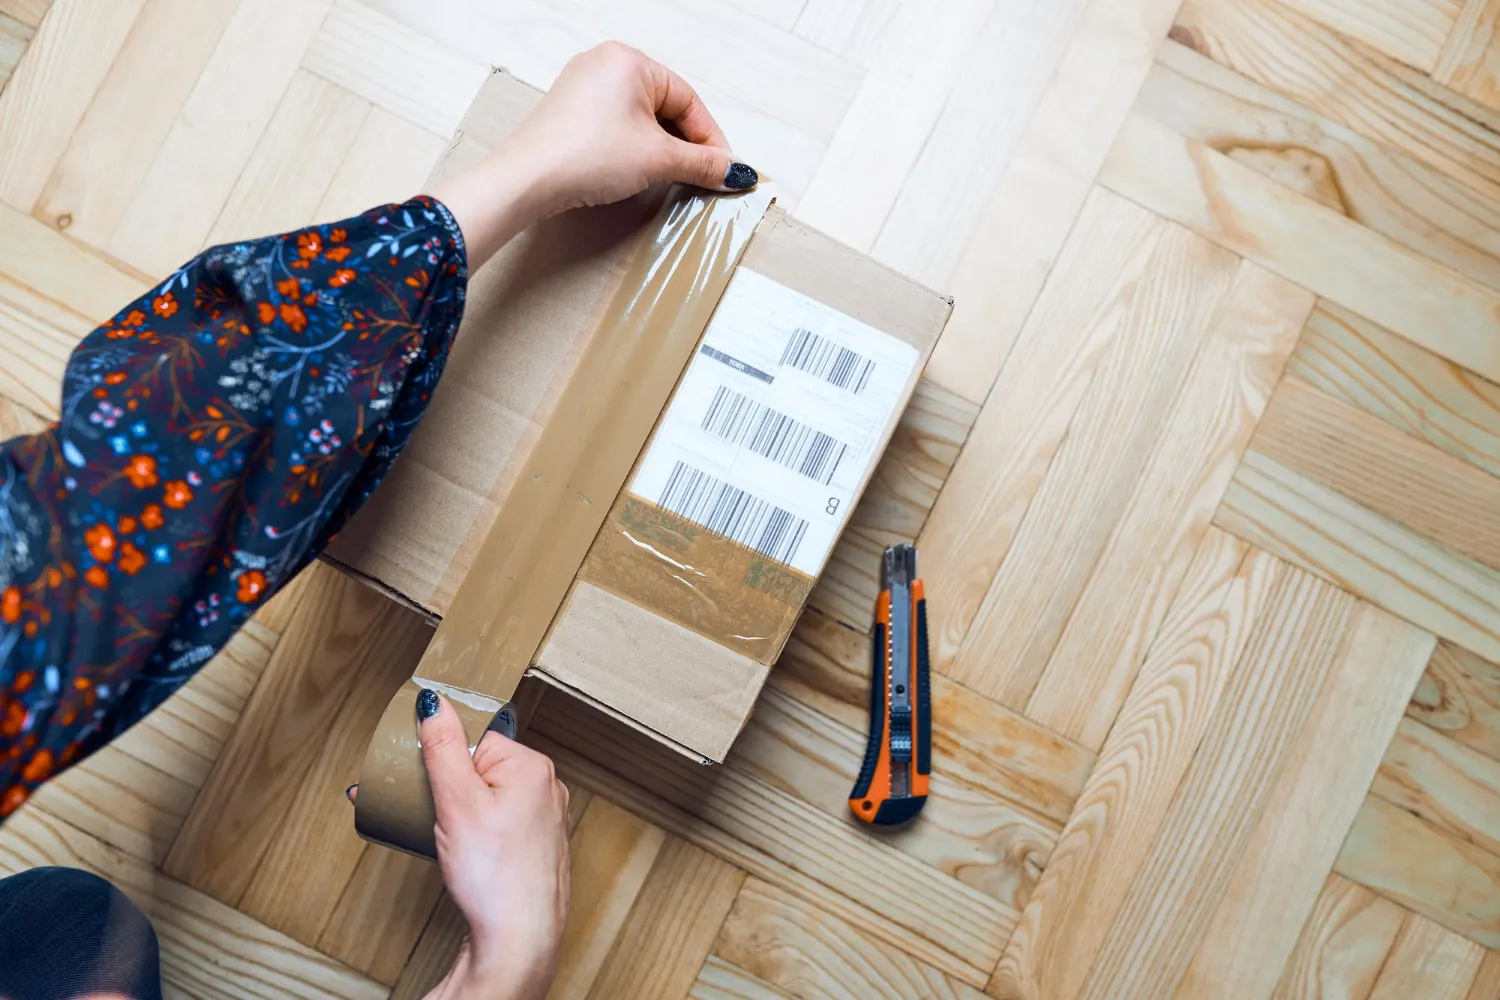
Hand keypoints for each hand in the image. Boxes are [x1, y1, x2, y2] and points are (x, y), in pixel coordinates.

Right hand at [392, 690, 570, 999]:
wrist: (518, 940)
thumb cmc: (493, 875)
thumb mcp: (456, 801)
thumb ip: (442, 747)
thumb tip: (434, 701)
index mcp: (532, 766)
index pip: (476, 740)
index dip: (445, 762)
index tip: (427, 784)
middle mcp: (547, 788)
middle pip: (480, 768)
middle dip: (447, 787)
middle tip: (429, 815)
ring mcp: (545, 820)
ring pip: (488, 799)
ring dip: (458, 812)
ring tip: (442, 839)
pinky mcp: (536, 848)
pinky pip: (498, 826)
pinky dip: (476, 834)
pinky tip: (464, 855)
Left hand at [430, 41, 756, 266]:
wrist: (527, 180)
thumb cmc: (584, 155)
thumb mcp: (657, 160)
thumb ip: (702, 164)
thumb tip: (733, 171)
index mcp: (629, 60)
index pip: (687, 100)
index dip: (710, 139)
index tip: (724, 169)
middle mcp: (604, 65)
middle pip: (665, 107)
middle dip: (685, 145)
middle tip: (703, 177)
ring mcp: (583, 88)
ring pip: (640, 119)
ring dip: (660, 149)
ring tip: (670, 178)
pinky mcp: (569, 114)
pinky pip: (615, 126)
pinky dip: (633, 148)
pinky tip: (637, 172)